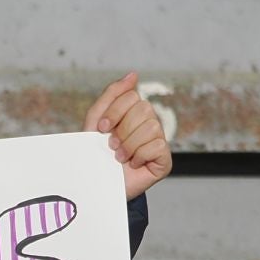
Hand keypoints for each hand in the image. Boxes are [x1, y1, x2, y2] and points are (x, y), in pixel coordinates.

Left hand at [83, 72, 171, 200]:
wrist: (95, 185)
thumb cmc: (94, 153)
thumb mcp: (95, 121)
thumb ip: (112, 95)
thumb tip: (133, 74)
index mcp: (132, 113)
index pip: (132, 96)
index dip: (114, 112)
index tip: (101, 129)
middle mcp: (149, 124)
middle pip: (143, 109)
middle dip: (121, 129)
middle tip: (111, 146)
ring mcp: (158, 141)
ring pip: (151, 127)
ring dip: (128, 145)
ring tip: (120, 157)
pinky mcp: (164, 159)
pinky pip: (157, 146)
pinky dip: (139, 156)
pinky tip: (133, 164)